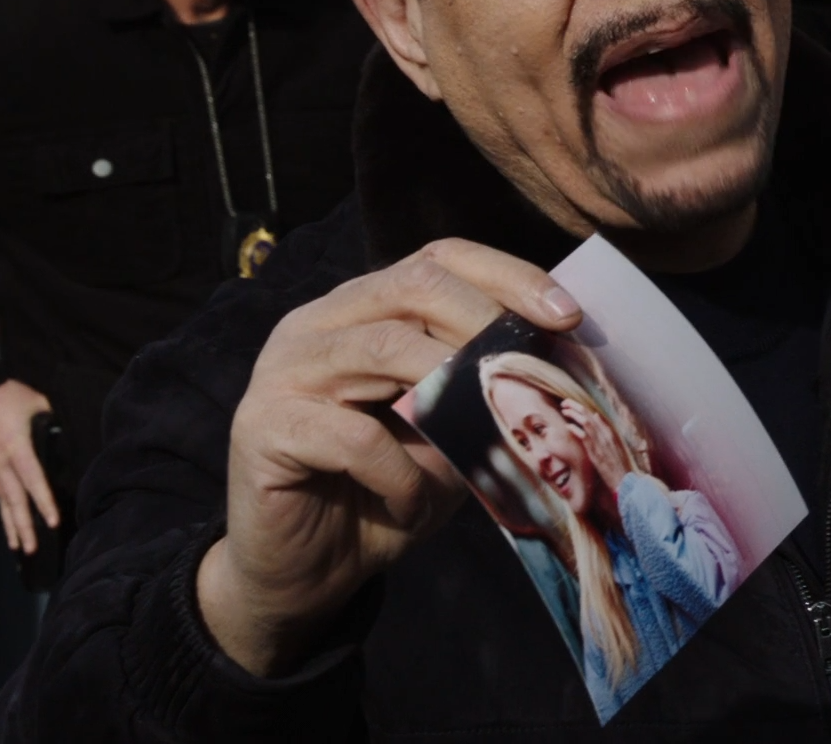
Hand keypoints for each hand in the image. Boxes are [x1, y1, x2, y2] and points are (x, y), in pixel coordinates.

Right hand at [0, 379, 56, 554]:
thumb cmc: (9, 396)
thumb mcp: (38, 402)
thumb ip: (55, 420)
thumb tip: (72, 433)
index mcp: (16, 447)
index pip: (33, 480)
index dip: (43, 502)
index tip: (52, 521)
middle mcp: (1, 462)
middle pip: (13, 500)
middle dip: (22, 526)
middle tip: (32, 548)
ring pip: (2, 501)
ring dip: (10, 524)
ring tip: (19, 546)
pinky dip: (4, 510)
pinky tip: (10, 523)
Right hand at [197, 239, 582, 677]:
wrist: (306, 571)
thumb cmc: (388, 491)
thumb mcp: (452, 434)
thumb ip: (484, 389)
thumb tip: (561, 365)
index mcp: (365, 308)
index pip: (440, 259)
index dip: (507, 276)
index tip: (567, 316)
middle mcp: (319, 322)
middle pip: (412, 285)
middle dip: (487, 321)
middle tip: (532, 367)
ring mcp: (284, 368)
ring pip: (384, 346)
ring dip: (449, 391)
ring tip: (485, 433)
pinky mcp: (262, 425)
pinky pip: (352, 436)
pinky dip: (400, 472)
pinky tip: (412, 502)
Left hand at [561, 399, 632, 490]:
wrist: (625, 479)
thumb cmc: (618, 465)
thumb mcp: (614, 444)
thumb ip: (605, 430)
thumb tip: (596, 415)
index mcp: (610, 432)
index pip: (594, 415)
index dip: (582, 408)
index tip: (573, 405)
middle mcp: (606, 435)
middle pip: (589, 415)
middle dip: (576, 406)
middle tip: (565, 402)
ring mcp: (601, 443)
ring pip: (586, 422)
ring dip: (574, 414)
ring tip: (564, 410)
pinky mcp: (596, 452)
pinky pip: (584, 437)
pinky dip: (576, 430)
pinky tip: (568, 426)